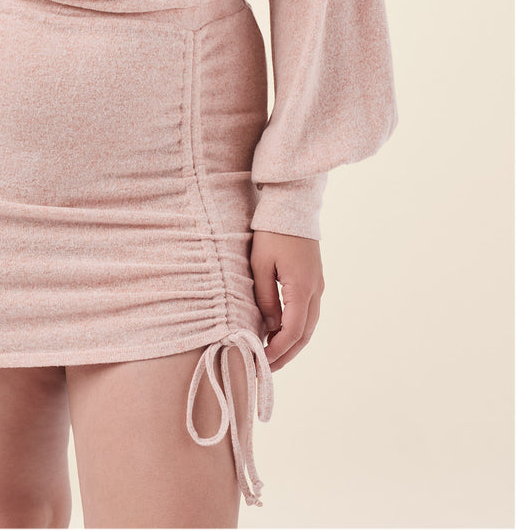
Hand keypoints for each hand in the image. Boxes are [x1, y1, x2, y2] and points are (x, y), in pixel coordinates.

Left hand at [250, 230, 323, 372]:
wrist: (292, 207)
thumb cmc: (271, 234)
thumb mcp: (259, 266)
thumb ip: (264, 299)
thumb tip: (268, 328)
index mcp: (302, 287)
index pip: (293, 331)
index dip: (278, 350)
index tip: (261, 362)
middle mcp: (315, 290)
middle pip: (305, 334)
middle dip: (286, 354)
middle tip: (266, 369)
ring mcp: (318, 286)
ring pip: (309, 326)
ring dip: (292, 343)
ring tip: (271, 356)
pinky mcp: (314, 281)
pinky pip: (308, 313)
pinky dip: (295, 328)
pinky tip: (278, 333)